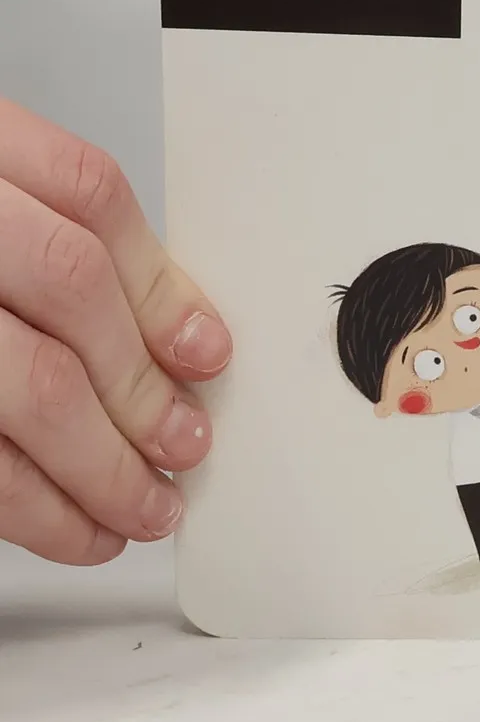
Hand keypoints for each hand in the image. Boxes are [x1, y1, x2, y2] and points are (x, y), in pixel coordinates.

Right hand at [0, 101, 228, 564]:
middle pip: (73, 288)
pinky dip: (37, 507)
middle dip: (142, 383)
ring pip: (33, 385)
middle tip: (185, 444)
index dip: (159, 283)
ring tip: (145, 507)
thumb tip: (175, 337)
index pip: (87, 194)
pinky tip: (77, 527)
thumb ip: (52, 242)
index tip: (205, 352)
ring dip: (104, 464)